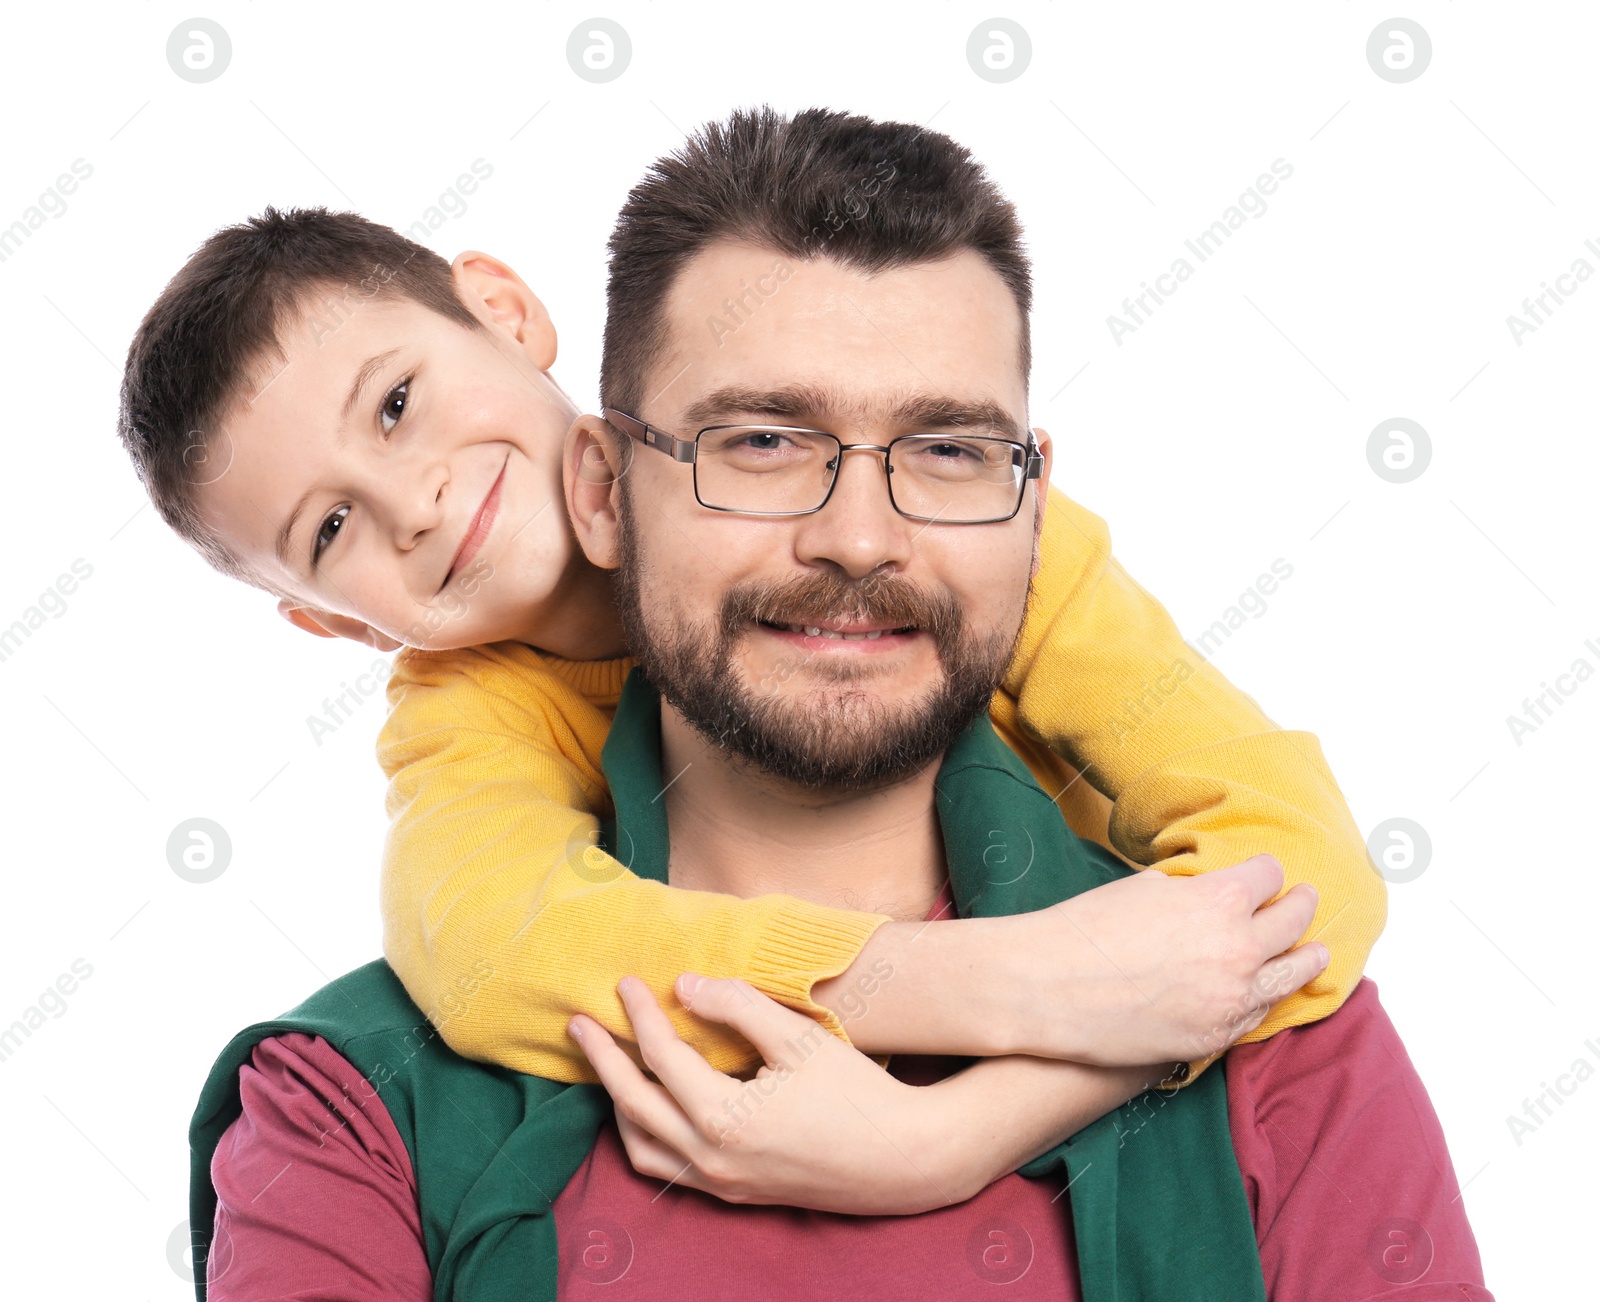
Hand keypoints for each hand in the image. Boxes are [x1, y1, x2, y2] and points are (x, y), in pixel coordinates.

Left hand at [569, 973, 982, 1214]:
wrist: (903, 1158)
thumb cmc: (855, 1091)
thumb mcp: (797, 1036)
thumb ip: (737, 1005)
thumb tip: (684, 987)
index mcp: (724, 1117)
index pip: (662, 1057)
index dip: (640, 1014)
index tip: (626, 981)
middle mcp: (711, 1158)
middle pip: (633, 1104)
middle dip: (602, 1060)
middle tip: (579, 1024)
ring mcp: (720, 1182)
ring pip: (641, 1147)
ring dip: (617, 1104)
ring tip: (608, 1065)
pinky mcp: (734, 1192)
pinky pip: (667, 1168)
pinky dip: (645, 1135)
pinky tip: (651, 1108)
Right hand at [1007, 853, 1326, 1065]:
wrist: (1049, 988)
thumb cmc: (1086, 930)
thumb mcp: (1144, 887)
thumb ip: (1190, 891)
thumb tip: (1208, 895)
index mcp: (1219, 899)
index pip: (1267, 875)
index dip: (1264, 871)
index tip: (1265, 872)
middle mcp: (1238, 948)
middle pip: (1293, 921)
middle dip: (1300, 905)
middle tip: (1307, 900)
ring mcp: (1232, 997)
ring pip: (1293, 974)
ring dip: (1308, 958)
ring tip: (1318, 953)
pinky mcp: (1216, 1035)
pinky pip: (1260, 1012)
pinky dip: (1268, 995)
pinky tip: (1271, 989)